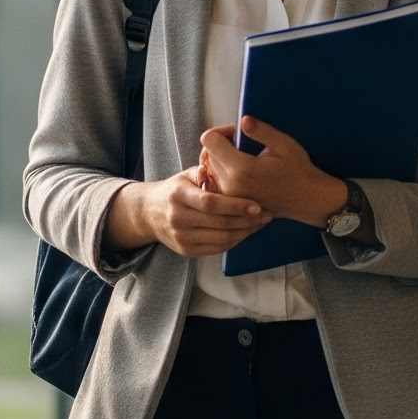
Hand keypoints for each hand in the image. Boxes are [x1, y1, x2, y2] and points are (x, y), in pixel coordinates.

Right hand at [108, 166, 266, 258]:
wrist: (149, 213)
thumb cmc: (176, 189)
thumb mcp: (187, 175)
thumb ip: (208, 172)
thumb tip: (229, 167)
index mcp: (178, 196)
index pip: (210, 203)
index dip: (235, 205)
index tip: (257, 205)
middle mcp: (178, 219)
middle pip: (219, 224)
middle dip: (247, 221)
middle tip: (267, 214)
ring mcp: (181, 238)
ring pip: (221, 240)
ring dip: (245, 233)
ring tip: (261, 223)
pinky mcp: (186, 251)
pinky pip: (217, 249)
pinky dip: (235, 241)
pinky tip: (246, 231)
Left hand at [199, 117, 346, 225]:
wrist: (306, 199)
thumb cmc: (298, 170)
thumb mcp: (284, 145)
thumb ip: (261, 131)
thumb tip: (243, 121)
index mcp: (241, 169)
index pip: (209, 140)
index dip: (221, 131)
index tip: (237, 133)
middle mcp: (230, 185)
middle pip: (207, 153)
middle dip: (222, 144)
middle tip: (244, 145)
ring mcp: (229, 197)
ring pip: (209, 168)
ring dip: (221, 159)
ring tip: (243, 159)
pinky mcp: (231, 204)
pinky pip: (215, 182)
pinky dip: (223, 173)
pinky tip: (241, 172)